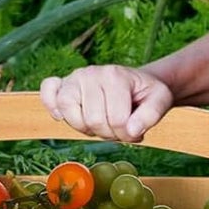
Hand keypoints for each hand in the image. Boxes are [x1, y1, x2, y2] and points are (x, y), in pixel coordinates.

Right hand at [39, 66, 174, 142]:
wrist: (135, 83)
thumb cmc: (145, 93)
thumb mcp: (160, 100)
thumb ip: (151, 115)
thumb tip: (131, 130)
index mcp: (115, 75)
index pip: (117, 120)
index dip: (127, 135)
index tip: (135, 131)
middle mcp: (90, 73)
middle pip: (94, 120)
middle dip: (108, 133)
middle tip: (117, 127)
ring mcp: (74, 78)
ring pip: (69, 112)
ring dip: (85, 127)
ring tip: (99, 123)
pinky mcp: (62, 84)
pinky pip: (48, 92)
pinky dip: (52, 105)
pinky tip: (62, 115)